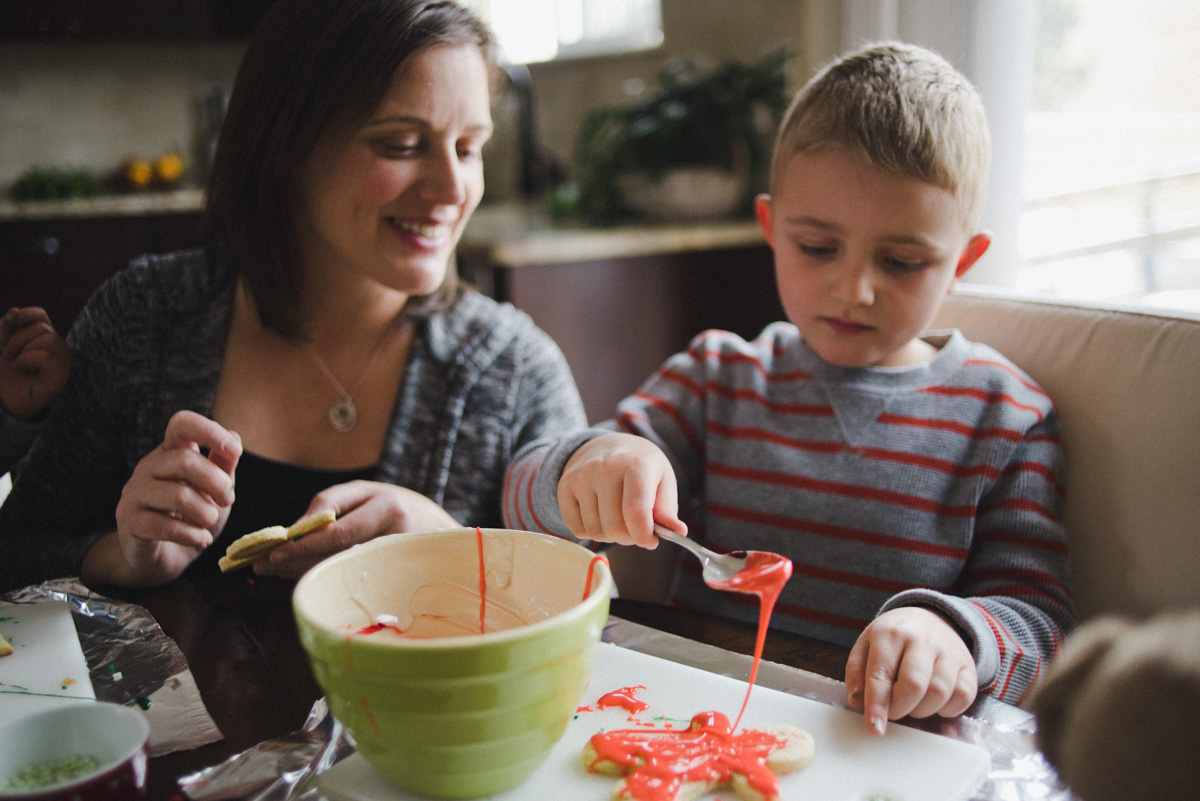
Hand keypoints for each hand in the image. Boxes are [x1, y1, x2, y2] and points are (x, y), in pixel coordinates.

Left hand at [0, 307, 70, 420]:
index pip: (41, 315)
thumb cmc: (2, 372)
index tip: (7, 325)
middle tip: (7, 354)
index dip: (24, 315)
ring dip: (22, 348)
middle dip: (18, 338)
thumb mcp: (0, 343)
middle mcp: (55, 347)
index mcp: (42, 337)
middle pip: (42, 327)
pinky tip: (20, 368)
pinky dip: (27, 359)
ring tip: (14, 362)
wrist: (2, 398)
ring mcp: (61, 361)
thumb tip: (14, 311)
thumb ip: (6, 326)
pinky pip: (46, 356)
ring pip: (48, 338)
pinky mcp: (61, 374)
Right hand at [87, 410, 241, 586]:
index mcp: (170, 453)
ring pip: (177, 495)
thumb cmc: (191, 518)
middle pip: (184, 461)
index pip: (182, 424)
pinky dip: (192, 535)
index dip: (209, 431)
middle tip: (229, 500)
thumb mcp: (214, 492)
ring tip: (210, 522)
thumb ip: (223, 467)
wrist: (164, 558)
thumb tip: (234, 436)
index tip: (235, 451)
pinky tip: (201, 540)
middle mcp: (149, 467)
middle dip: (216, 482)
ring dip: (205, 513)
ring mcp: (134, 493)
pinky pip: (163, 525)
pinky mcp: (128, 521)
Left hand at [256, 480, 458, 578]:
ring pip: (343, 571)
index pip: (337, 531)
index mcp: (388, 507)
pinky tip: (308, 576)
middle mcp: (396, 534)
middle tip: (264, 566)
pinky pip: (356, 583)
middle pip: (336, 554)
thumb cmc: (399, 510)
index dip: (301, 545)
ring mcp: (399, 561)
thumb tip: (295, 529)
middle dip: (296, 561)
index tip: (271, 553)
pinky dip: (327, 578)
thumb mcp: (369, 493)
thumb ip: (332, 503)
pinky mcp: (399, 581)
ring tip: (279, 570)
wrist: (447, 536)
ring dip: (306, 571)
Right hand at [557, 433, 682, 548]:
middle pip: (615, 528)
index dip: (644, 536)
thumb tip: (677, 532)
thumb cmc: (641, 467)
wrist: (608, 445)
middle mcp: (605, 467)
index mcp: (636, 464)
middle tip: (634, 528)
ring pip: (595, 532)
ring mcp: (581, 476)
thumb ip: (668, 509)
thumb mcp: (663, 480)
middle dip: (629, 538)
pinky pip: (577, 529)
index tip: (650, 540)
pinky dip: (590, 532)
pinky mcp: (564, 486)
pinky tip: (600, 516)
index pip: (636, 512)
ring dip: (610, 535)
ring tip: (617, 519)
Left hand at [844, 607, 976, 735]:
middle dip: (900, 708)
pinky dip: (948, 709)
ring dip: (922, 710)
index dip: (877, 705)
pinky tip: (935, 703)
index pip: (881, 675)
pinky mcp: (968, 664)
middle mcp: (921, 639)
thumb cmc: (894, 637)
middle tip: (894, 711)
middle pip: (913, 686)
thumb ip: (857, 672)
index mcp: (890, 633)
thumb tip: (857, 701)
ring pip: (939, 693)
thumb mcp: (866, 644)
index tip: (875, 728)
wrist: (931, 617)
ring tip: (912, 703)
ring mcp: (948, 651)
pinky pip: (963, 696)